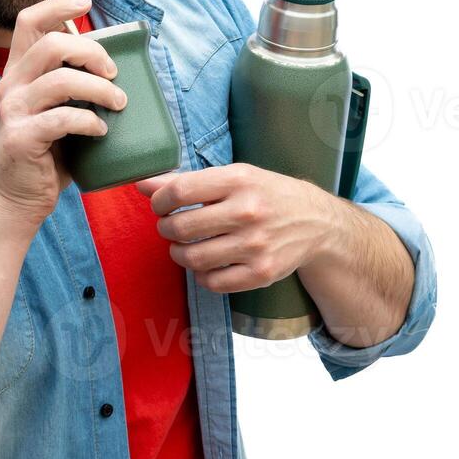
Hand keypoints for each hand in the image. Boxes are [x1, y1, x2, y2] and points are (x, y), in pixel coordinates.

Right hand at [0, 0, 127, 222]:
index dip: (57, 5)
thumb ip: (72, 87)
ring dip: (100, 88)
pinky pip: (63, 119)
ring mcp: (13, 111)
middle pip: (52, 44)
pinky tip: (101, 131)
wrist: (16, 200)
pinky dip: (90, 122)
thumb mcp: (55, 111)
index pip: (28, 21)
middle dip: (92, 53)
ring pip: (62, 80)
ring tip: (118, 103)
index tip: (87, 4)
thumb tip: (117, 68)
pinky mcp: (22, 138)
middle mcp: (11, 85)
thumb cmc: (45, 155)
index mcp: (18, 73)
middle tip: (114, 73)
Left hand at [135, 164, 337, 293]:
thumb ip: (188, 181)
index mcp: (239, 181)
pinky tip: (207, 264)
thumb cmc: (266, 194)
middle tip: (172, 227)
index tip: (160, 206)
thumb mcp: (233, 176)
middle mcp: (248, 212)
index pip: (179, 191)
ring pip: (192, 258)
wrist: (316, 221)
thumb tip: (142, 184)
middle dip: (167, 229)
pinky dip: (202, 276)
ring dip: (179, 254)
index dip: (159, 201)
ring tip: (184, 246)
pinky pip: (213, 282)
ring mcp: (255, 245)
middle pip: (181, 227)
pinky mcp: (261, 272)